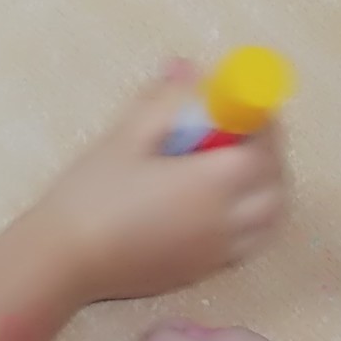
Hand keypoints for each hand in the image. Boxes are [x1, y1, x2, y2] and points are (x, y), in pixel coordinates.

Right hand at [19, 66, 288, 305]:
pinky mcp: (205, 271)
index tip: (245, 102)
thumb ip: (166, 100)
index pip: (263, 146)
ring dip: (265, 189)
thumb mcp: (126, 136)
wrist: (65, 260)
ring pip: (268, 219)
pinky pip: (249, 241)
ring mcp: (219, 251)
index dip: (261, 120)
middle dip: (268, 154)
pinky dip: (250, 218)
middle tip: (241, 132)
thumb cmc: (93, 193)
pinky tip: (218, 203)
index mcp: (214, 182)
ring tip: (235, 167)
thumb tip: (189, 70)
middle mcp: (228, 220)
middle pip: (276, 186)